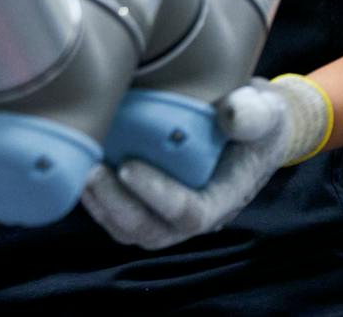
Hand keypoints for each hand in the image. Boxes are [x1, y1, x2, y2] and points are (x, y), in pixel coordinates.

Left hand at [80, 75, 331, 249]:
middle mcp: (195, 214)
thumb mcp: (266, 110)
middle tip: (89, 171)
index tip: (128, 166)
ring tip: (77, 170)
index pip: (189, 213)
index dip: (157, 196)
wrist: (250, 124)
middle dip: (116, 206)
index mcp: (224, 198)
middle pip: (151, 231)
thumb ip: (254, 113)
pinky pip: (118, 212)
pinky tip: (77, 166)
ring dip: (100, 205)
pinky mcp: (149, 199)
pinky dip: (96, 197)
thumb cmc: (258, 117)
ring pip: (128, 228)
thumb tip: (229, 113)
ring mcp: (169, 211)